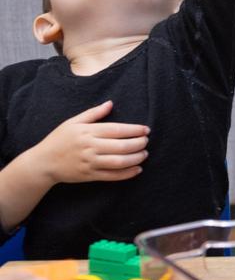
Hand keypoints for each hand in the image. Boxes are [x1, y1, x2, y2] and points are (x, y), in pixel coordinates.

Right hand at [30, 101, 147, 184]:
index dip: (134, 130)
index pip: (117, 129)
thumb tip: (111, 103)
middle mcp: (90, 147)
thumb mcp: (73, 122)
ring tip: (145, 154)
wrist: (43, 162)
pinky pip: (112, 176)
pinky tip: (137, 169)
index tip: (146, 130)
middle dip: (138, 144)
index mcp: (87, 132)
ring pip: (119, 161)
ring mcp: (90, 162)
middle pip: (121, 146)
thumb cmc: (59, 139)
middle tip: (146, 141)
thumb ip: (93, 113)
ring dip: (136, 158)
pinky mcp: (89, 175)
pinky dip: (127, 173)